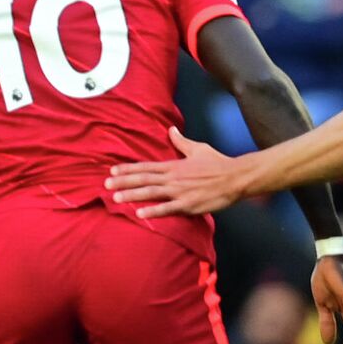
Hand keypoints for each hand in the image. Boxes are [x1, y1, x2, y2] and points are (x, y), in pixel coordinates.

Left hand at [105, 127, 245, 216]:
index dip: (128, 169)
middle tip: (106, 185)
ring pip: (152, 193)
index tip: (112, 171)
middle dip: (123, 182)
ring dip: (133, 195)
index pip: (146, 167)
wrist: (237, 177)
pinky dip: (153, 210)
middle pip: (144, 179)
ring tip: (116, 198)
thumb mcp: (198, 148)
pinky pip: (168, 208)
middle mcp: (173, 178)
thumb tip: (171, 130)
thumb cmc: (218, 163)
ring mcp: (180, 191)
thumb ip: (181, 142)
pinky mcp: (189, 205)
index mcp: (174, 165)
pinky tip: (139, 213)